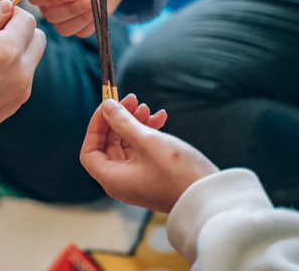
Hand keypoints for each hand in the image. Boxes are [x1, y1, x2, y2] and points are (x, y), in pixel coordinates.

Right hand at [0, 0, 44, 178]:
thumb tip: (7, 5)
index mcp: (7, 51)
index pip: (27, 19)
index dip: (9, 13)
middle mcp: (22, 71)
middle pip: (38, 36)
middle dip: (19, 30)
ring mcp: (23, 89)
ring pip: (33, 56)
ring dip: (16, 49)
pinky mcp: (18, 102)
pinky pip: (24, 74)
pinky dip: (12, 67)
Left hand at [79, 97, 217, 213]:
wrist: (209, 197)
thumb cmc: (177, 172)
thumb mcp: (147, 141)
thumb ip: (123, 122)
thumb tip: (106, 107)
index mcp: (112, 179)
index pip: (90, 151)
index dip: (96, 126)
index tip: (108, 107)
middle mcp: (121, 181)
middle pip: (109, 145)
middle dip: (120, 120)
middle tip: (134, 100)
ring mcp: (137, 179)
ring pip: (128, 145)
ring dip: (135, 123)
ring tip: (149, 108)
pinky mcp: (153, 175)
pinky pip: (143, 150)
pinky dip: (148, 133)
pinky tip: (161, 118)